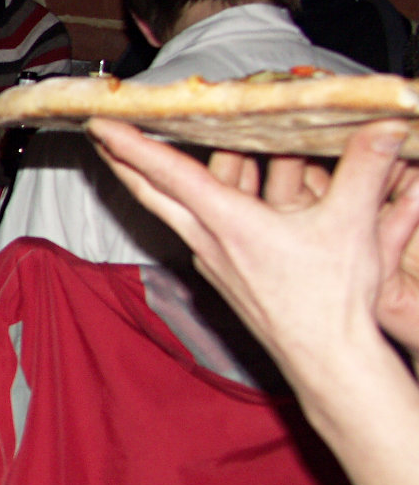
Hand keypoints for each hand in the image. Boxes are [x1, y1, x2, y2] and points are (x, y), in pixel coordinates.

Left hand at [87, 118, 418, 369]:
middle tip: (101, 135)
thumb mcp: (352, 224)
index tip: (100, 124)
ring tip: (148, 150)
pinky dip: (198, 201)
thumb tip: (385, 125)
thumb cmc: (331, 301)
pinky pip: (201, 226)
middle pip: (154, 192)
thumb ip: (366, 169)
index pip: (169, 173)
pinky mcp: (226, 274)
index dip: (132, 144)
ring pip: (176, 208)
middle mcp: (209, 240)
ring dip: (162, 179)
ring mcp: (214, 259)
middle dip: (125, 160)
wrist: (325, 360)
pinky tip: (212, 191)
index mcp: (227, 222)